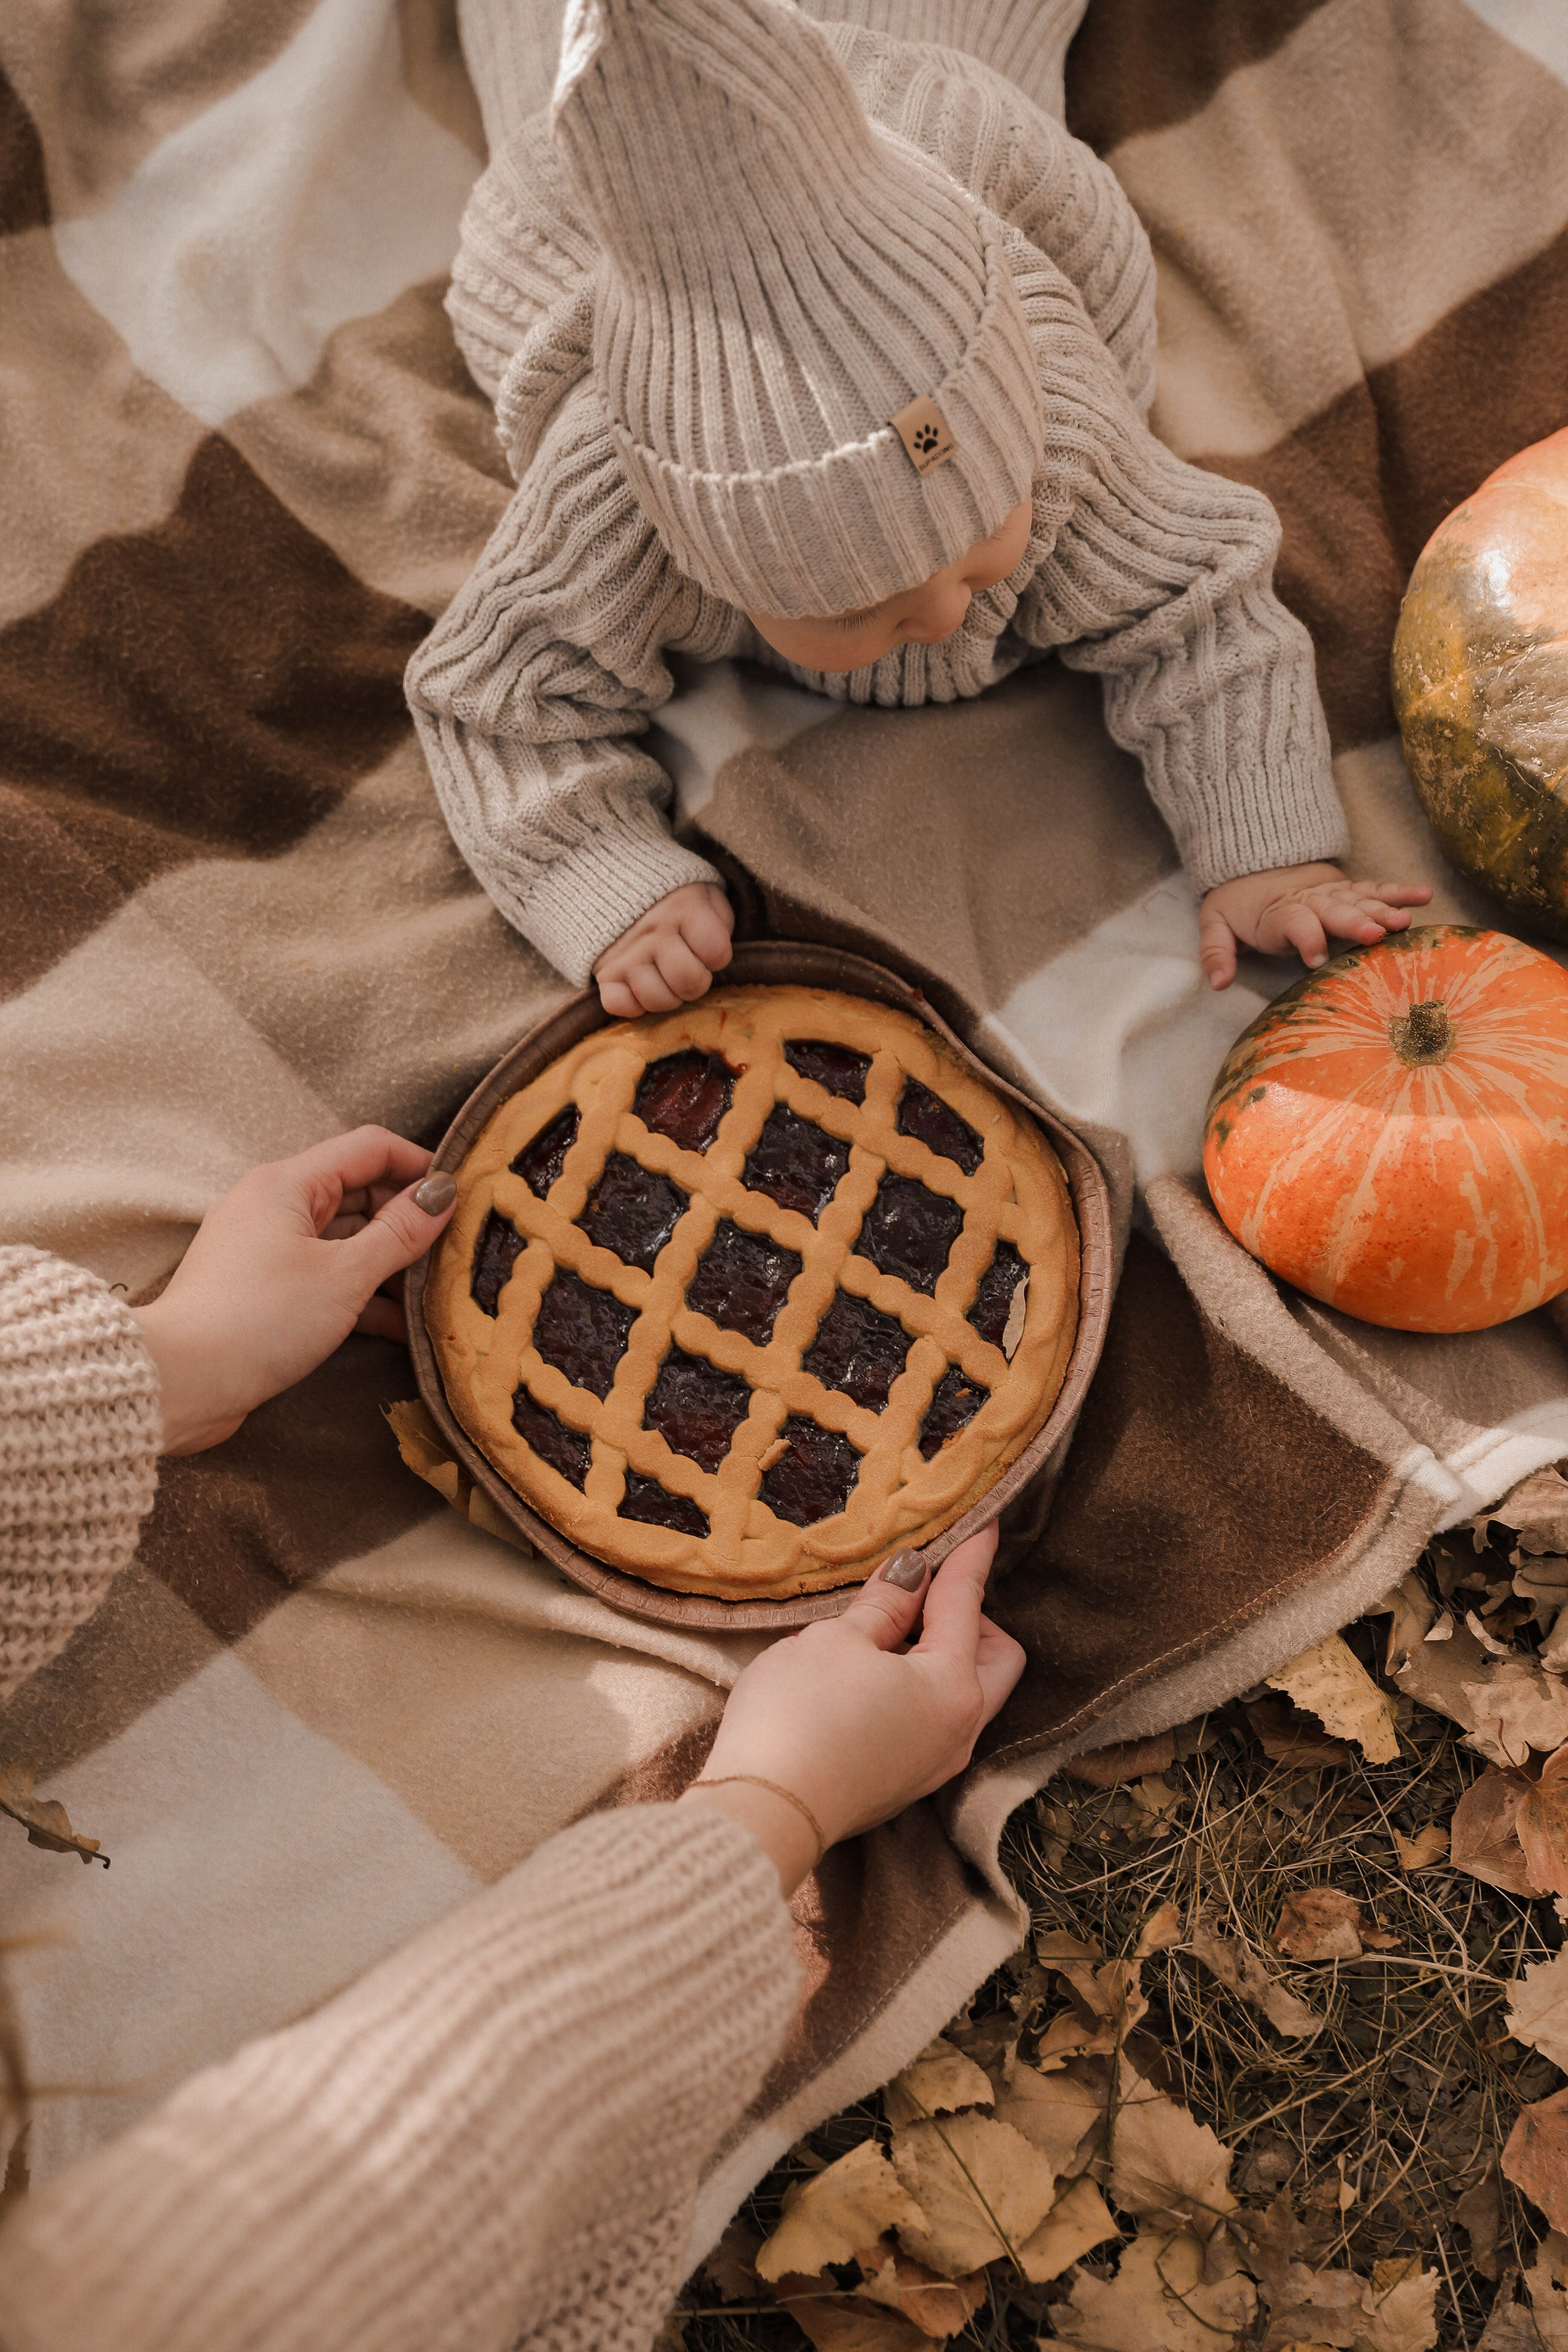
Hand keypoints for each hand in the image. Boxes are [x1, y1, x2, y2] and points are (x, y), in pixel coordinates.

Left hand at [131, 1128, 457, 1454]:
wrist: (180, 1382)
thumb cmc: (259, 1318)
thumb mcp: (344, 1274)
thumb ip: (399, 1232)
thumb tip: (443, 1194)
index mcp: (288, 1183)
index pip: (369, 1147)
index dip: (419, 1163)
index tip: (463, 1194)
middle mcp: (274, 1205)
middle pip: (359, 1192)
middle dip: (408, 1219)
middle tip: (456, 1249)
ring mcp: (267, 1249)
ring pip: (345, 1240)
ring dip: (389, 1263)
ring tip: (436, 1291)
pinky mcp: (265, 1290)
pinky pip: (325, 1277)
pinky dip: (361, 1294)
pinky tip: (400, 1326)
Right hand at [593, 882, 733, 1016]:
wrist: (618, 887)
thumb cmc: (673, 899)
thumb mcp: (704, 895)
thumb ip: (719, 921)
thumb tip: (717, 956)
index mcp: (683, 908)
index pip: (716, 951)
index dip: (718, 955)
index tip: (706, 947)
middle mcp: (653, 932)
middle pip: (690, 982)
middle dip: (696, 980)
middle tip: (687, 967)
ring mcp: (626, 954)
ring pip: (658, 1000)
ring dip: (667, 995)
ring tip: (665, 977)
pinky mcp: (605, 973)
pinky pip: (619, 1005)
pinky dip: (632, 1004)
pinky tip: (640, 987)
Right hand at [679, 1525, 1024, 1894]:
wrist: (762, 1814)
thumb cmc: (798, 1717)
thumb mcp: (837, 1641)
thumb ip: (884, 1605)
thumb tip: (912, 1573)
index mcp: (953, 1687)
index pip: (968, 1603)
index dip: (971, 1557)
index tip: (985, 1522)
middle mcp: (959, 1731)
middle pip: (994, 1657)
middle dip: (972, 1618)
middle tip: (924, 1589)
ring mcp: (934, 1765)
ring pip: (965, 1693)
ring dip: (942, 1654)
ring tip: (887, 1627)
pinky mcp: (903, 1784)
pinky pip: (934, 1722)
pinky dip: (919, 1688)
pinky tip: (871, 1673)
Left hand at [1198, 863, 1431, 989]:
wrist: (1252, 866)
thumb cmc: (1237, 905)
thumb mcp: (1214, 924)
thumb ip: (1215, 952)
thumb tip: (1218, 983)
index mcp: (1275, 914)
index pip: (1293, 923)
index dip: (1305, 938)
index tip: (1317, 959)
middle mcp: (1308, 901)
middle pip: (1334, 910)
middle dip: (1354, 922)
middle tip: (1375, 935)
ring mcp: (1331, 894)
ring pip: (1359, 901)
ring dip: (1383, 910)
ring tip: (1405, 921)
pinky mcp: (1347, 891)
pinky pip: (1375, 890)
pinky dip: (1399, 892)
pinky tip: (1424, 895)